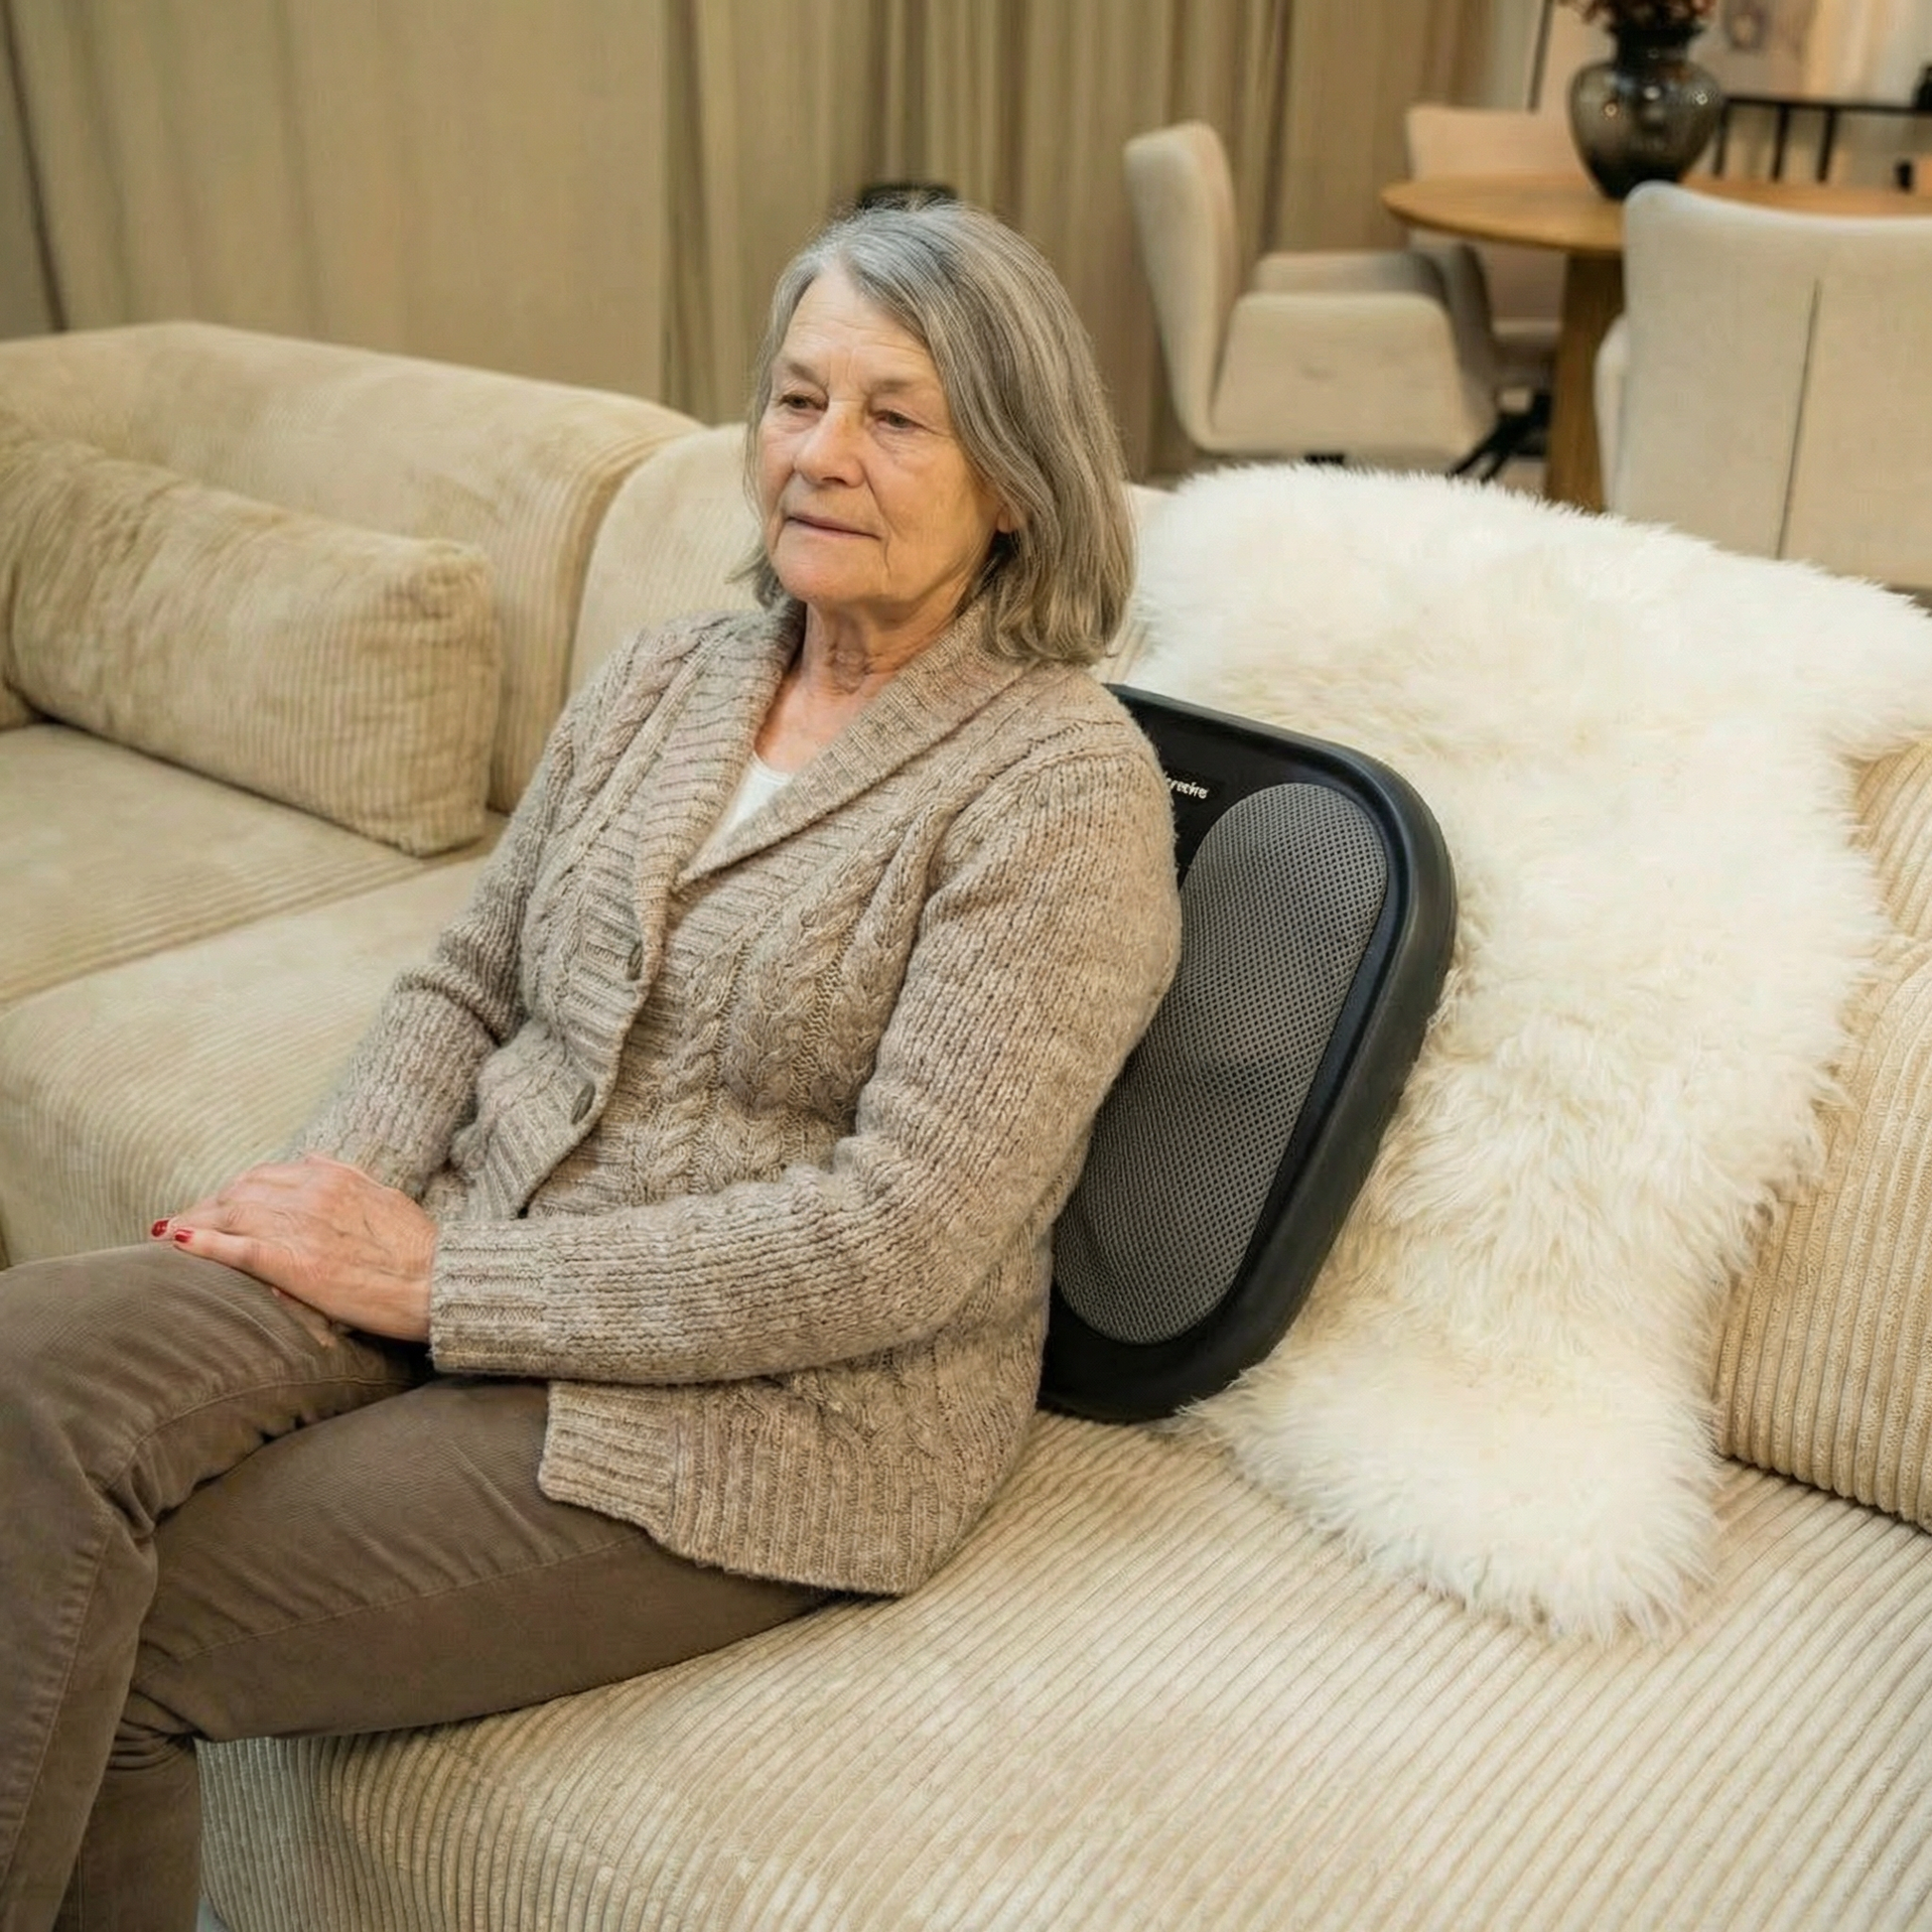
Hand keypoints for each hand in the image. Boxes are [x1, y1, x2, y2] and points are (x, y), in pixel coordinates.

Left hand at [156, 1154, 435, 1342]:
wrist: (439, 1281)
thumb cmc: (422, 1251)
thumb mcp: (387, 1199)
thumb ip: (349, 1180)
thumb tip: (317, 1161)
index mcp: (335, 1176)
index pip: (268, 1174)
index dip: (237, 1189)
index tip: (221, 1203)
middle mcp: (313, 1191)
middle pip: (241, 1189)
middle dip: (209, 1204)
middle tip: (185, 1220)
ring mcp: (300, 1224)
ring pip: (230, 1212)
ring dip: (194, 1220)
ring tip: (167, 1231)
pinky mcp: (291, 1261)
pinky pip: (233, 1246)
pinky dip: (200, 1242)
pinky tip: (174, 1241)